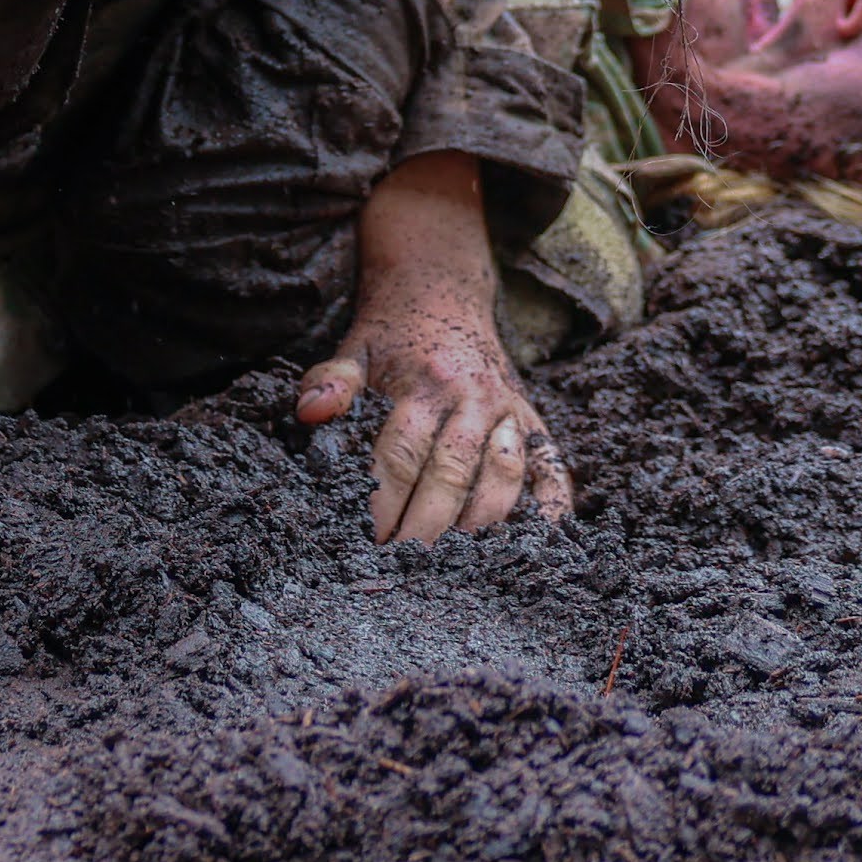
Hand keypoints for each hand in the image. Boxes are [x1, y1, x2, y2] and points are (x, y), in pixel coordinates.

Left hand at [293, 158, 574, 541]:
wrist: (443, 291)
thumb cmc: (393, 331)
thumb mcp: (356, 346)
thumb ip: (333, 381)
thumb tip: (309, 413)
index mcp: (427, 383)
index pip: (403, 454)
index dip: (385, 502)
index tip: (370, 541)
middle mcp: (475, 399)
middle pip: (453, 474)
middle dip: (428, 527)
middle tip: (406, 568)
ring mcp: (509, 412)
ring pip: (504, 479)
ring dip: (481, 527)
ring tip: (457, 569)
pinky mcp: (534, 422)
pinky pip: (553, 472)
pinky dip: (550, 510)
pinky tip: (534, 548)